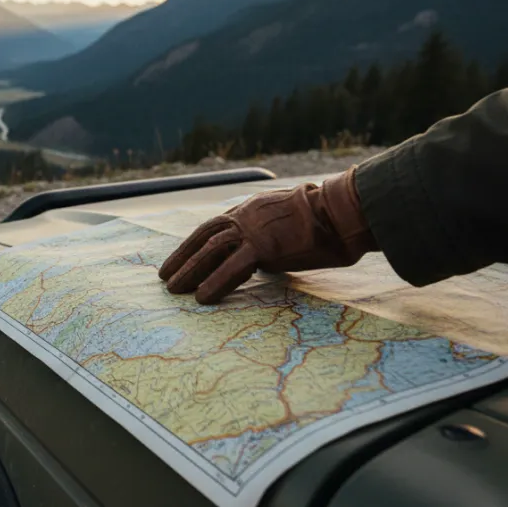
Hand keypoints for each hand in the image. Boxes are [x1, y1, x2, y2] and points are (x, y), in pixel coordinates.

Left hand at [158, 166, 376, 303]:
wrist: (342, 212)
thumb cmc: (326, 221)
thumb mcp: (288, 223)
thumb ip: (270, 237)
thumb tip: (263, 260)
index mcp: (251, 209)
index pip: (214, 227)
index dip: (194, 244)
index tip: (180, 258)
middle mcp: (246, 216)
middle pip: (205, 236)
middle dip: (183, 257)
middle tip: (166, 276)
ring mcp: (253, 229)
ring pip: (211, 250)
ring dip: (190, 271)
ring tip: (174, 290)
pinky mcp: (263, 246)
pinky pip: (232, 268)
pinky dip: (214, 283)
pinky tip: (202, 297)